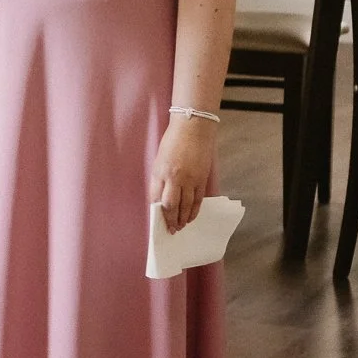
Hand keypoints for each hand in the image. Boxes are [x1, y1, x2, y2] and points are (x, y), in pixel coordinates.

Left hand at [152, 115, 216, 231]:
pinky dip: (194, 211)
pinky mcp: (201, 178)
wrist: (193, 127)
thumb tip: (160, 197)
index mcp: (160, 172)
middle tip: (171, 230)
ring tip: (181, 227)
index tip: (158, 222)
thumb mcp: (160, 159)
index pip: (156, 199)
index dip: (157, 213)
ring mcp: (189, 179)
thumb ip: (160, 178)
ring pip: (186, 206)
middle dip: (170, 220)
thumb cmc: (173, 141)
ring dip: (183, 219)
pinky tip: (191, 217)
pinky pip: (198, 200)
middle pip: (171, 206)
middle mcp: (174, 178)